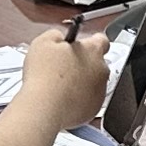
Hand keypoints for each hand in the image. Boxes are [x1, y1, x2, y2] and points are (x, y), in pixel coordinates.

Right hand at [17, 17, 116, 133]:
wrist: (44, 108)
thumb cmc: (44, 76)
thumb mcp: (43, 42)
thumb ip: (55, 35)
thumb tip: (59, 38)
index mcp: (92, 50)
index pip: (101, 40)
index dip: (89, 42)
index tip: (80, 45)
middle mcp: (101, 71)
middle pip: (96, 63)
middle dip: (82, 64)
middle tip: (63, 67)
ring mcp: (100, 92)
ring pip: (93, 83)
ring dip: (81, 82)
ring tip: (59, 86)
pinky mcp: (94, 110)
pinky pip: (88, 101)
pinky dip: (78, 100)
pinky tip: (62, 99)